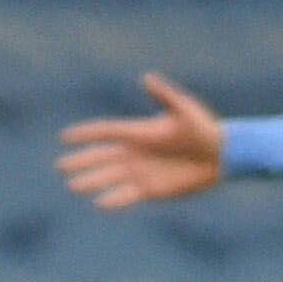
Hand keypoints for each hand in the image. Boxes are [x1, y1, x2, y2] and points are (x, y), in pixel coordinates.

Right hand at [53, 75, 227, 207]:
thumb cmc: (203, 128)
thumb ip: (164, 96)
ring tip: (72, 186)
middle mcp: (134, 153)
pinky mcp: (151, 190)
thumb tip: (146, 78)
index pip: (105, 132)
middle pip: (100, 157)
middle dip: (81, 162)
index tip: (64, 137)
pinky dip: (114, 200)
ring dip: (91, 182)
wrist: (221, 155)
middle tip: (61, 167)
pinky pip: (127, 196)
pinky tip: (100, 203)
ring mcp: (141, 172)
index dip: (85, 134)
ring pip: (109, 178)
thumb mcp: (184, 110)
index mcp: (138, 132)